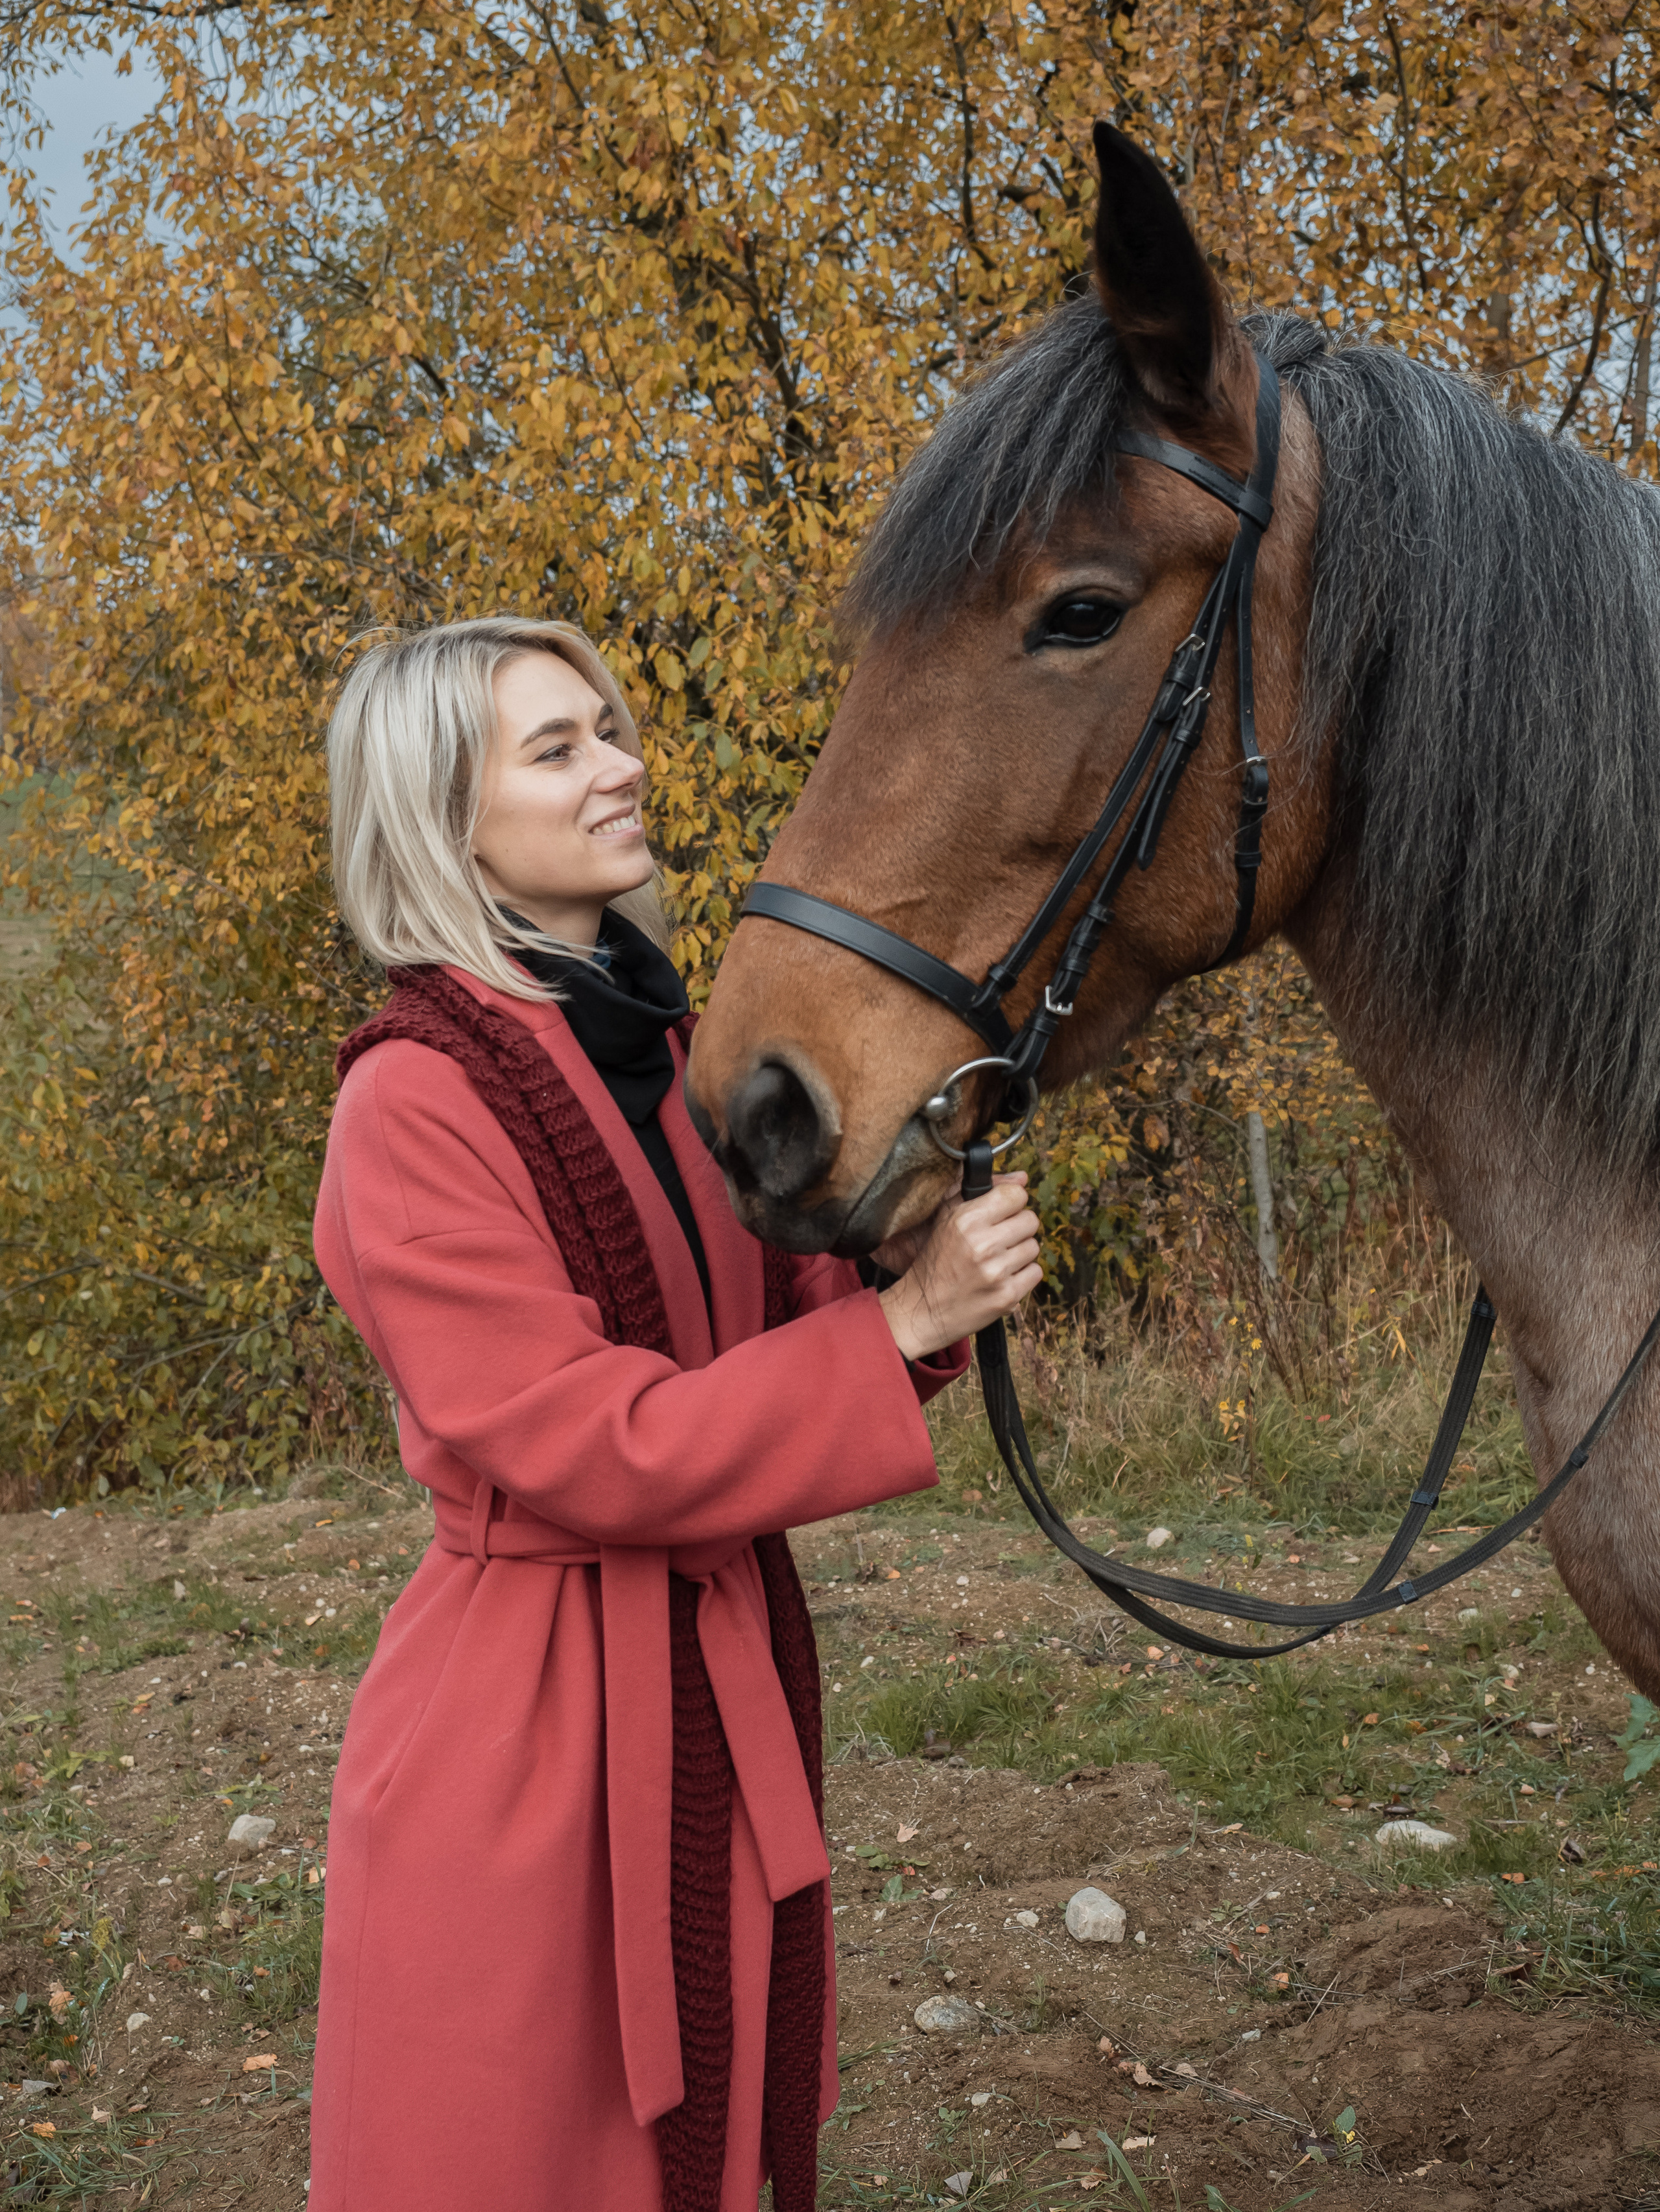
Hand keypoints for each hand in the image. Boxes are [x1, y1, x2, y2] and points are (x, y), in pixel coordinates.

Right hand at [878, 1172, 1042, 1361]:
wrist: (924, 1310)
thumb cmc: (936, 1261)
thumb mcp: (947, 1220)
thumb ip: (982, 1193)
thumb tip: (1021, 1178)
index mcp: (967, 1220)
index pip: (1016, 1195)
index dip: (1011, 1203)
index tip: (1002, 1212)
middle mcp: (983, 1245)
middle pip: (1030, 1220)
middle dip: (1017, 1228)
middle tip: (1000, 1239)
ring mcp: (997, 1273)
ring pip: (1034, 1247)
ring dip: (1019, 1253)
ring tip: (997, 1260)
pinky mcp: (1007, 1297)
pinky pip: (1035, 1273)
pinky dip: (1022, 1275)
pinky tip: (1002, 1278)